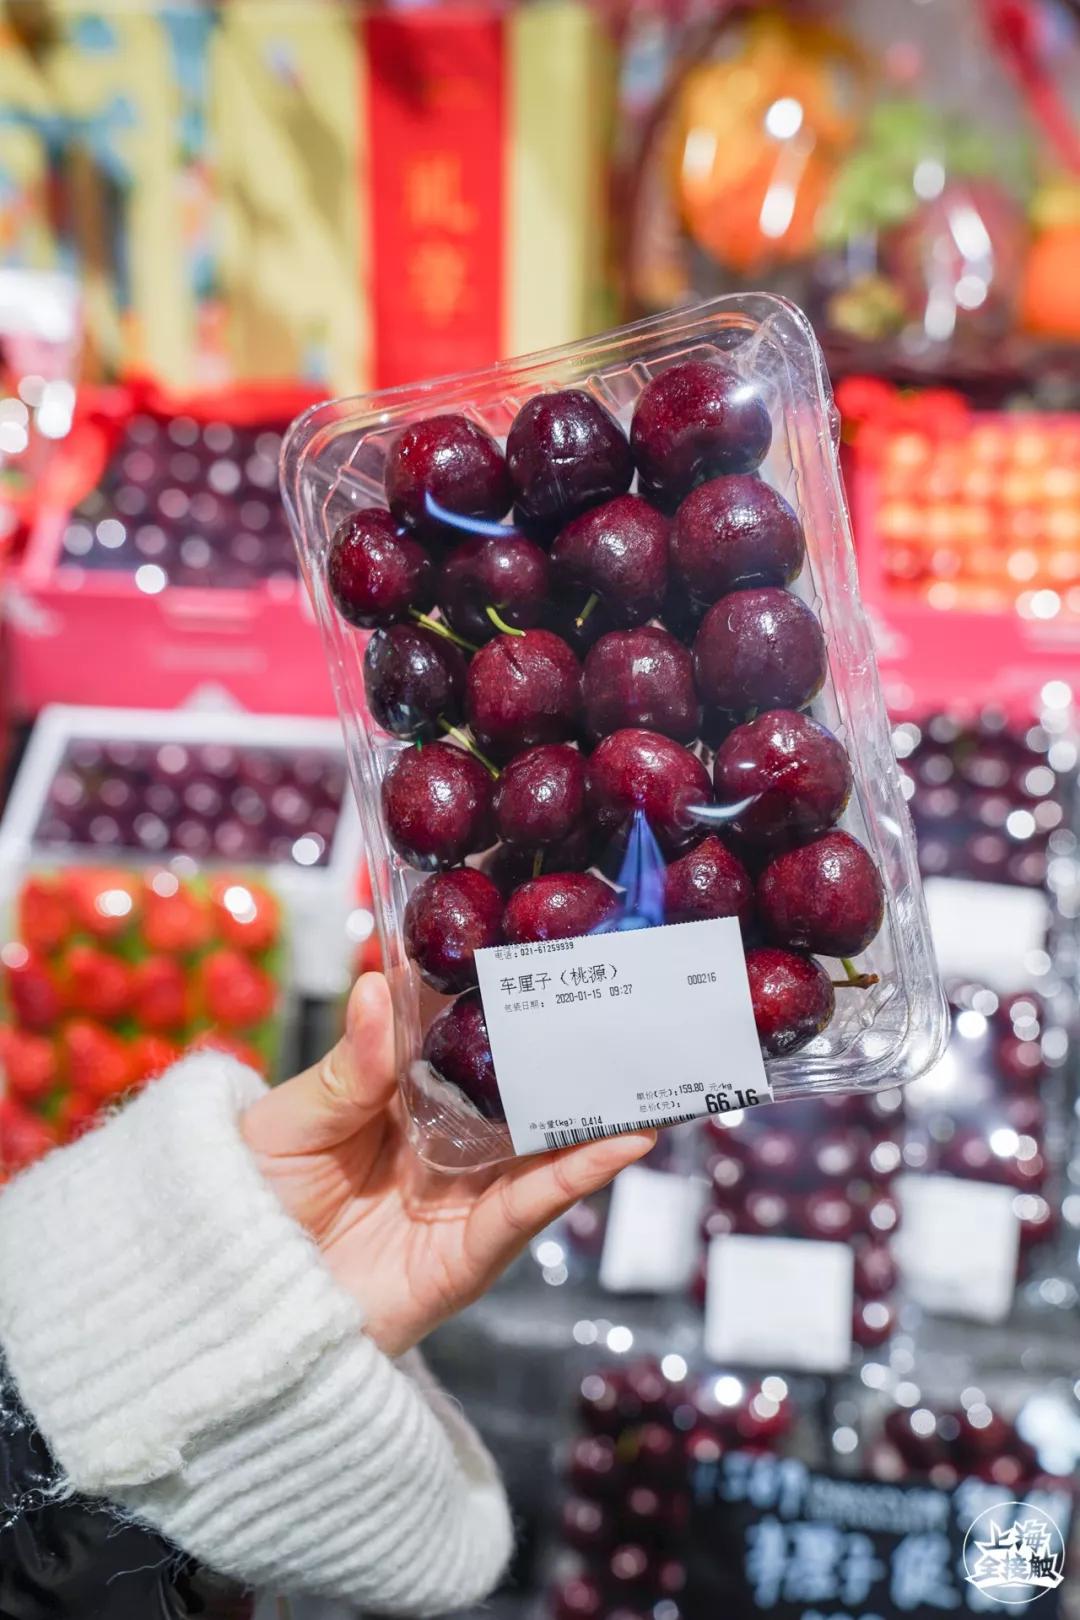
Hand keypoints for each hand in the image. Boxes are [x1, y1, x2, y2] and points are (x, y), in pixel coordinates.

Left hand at [241, 972, 654, 1355]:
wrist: (223, 1307)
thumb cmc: (241, 1203)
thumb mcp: (286, 1123)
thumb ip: (348, 1067)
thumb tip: (377, 984)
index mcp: (399, 1095)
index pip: (463, 1037)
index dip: (504, 995)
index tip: (550, 947)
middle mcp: (443, 1139)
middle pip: (520, 1086)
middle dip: (573, 1049)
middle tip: (631, 999)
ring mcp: (464, 1195)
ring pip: (545, 1143)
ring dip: (598, 1108)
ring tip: (651, 1064)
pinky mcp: (472, 1251)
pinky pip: (532, 1206)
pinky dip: (580, 1173)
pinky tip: (624, 1139)